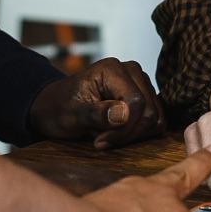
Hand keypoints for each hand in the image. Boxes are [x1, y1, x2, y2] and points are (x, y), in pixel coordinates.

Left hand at [28, 57, 164, 148]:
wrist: (55, 106)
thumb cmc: (59, 108)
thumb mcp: (71, 115)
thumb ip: (96, 113)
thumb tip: (125, 114)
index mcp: (112, 69)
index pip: (136, 102)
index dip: (123, 129)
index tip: (100, 141)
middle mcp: (131, 71)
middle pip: (149, 111)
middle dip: (127, 134)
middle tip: (102, 141)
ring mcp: (140, 82)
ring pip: (155, 117)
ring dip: (132, 135)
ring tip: (107, 135)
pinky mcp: (144, 95)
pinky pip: (154, 120)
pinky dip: (138, 133)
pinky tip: (117, 133)